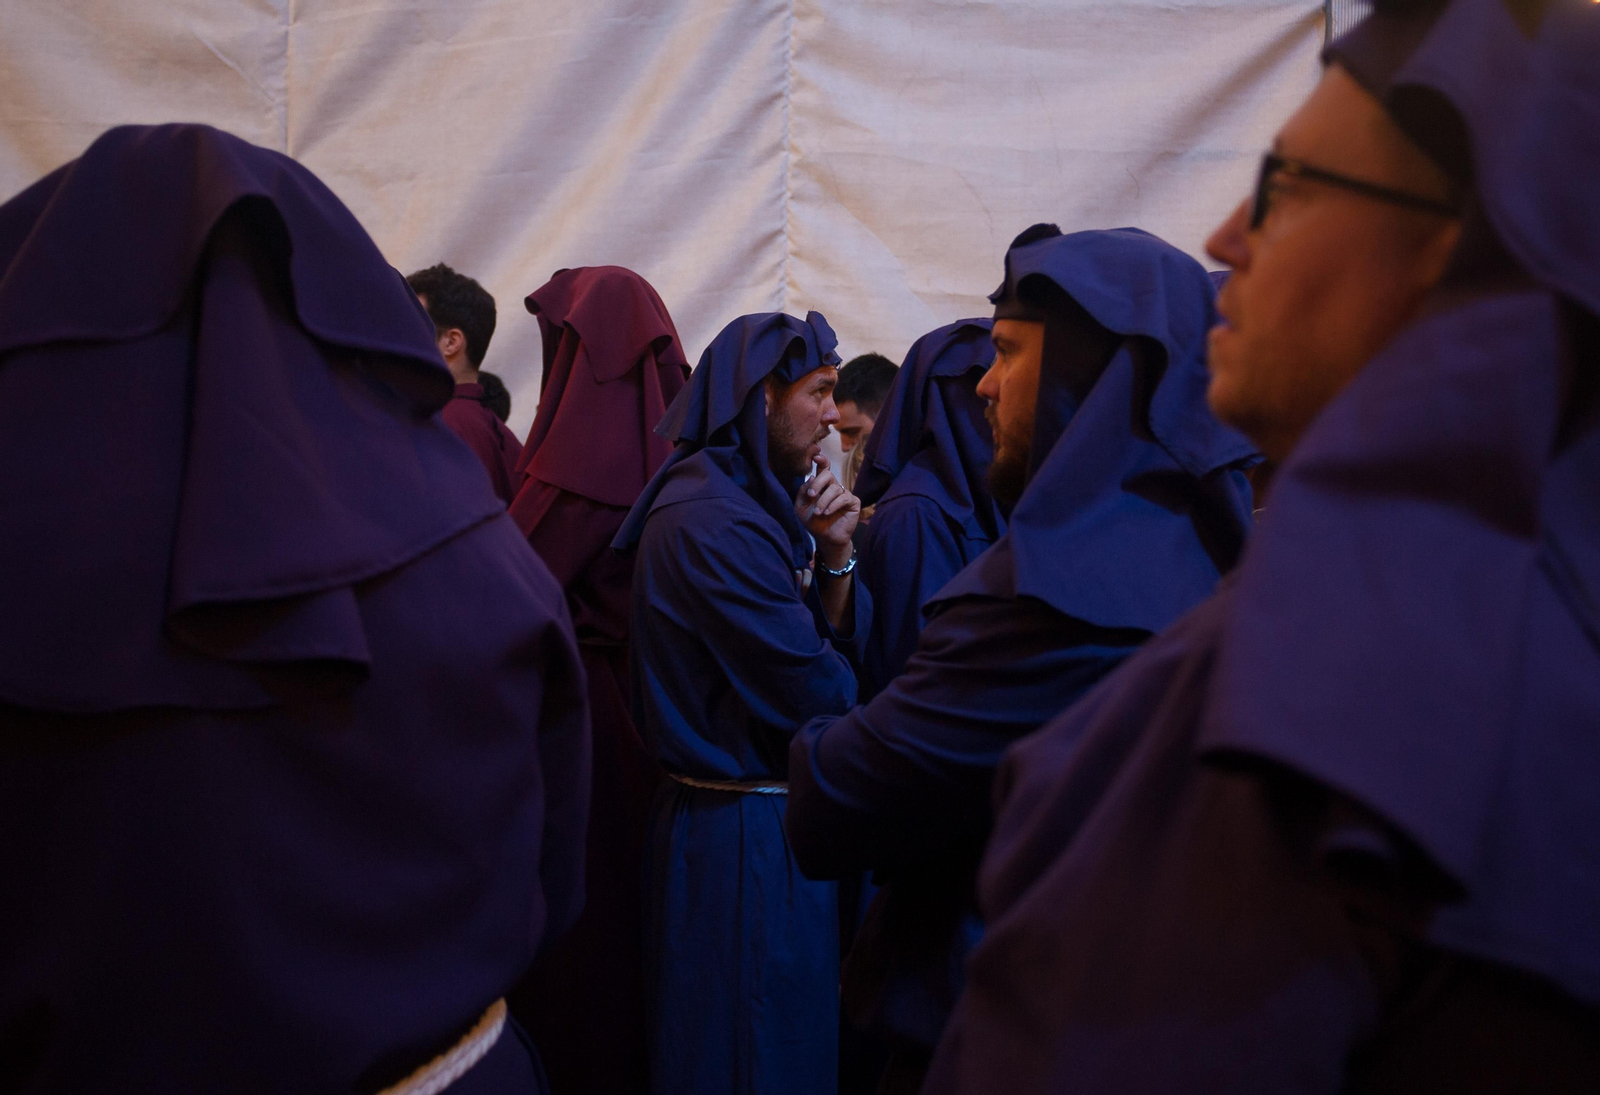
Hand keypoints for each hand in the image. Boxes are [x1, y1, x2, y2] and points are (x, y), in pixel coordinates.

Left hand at [795, 455, 859, 569]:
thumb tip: (812, 476)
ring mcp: (844, 494)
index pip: (824, 468)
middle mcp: (833, 487)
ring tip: (818, 512)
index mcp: (822, 486)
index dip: (821, 460)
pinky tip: (827, 512)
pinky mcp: (853, 502)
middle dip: (818, 484)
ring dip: (823, 501)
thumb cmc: (813, 523)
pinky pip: (844, 497)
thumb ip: (803, 492)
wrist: (825, 539)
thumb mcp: (801, 507)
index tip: (815, 456)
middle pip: (828, 475)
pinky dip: (833, 505)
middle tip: (811, 496)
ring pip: (834, 489)